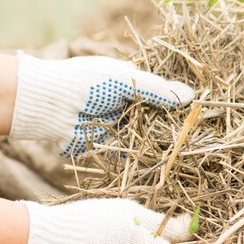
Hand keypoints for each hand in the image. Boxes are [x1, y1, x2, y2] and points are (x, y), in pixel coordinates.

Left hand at [10, 53, 193, 155]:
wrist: (48, 105)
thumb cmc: (85, 82)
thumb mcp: (126, 80)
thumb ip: (158, 90)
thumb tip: (190, 96)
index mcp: (128, 82)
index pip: (159, 92)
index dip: (175, 102)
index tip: (194, 110)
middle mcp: (123, 103)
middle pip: (154, 116)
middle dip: (170, 125)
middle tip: (191, 134)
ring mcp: (115, 124)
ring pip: (144, 136)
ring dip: (158, 143)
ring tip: (181, 151)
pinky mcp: (105, 144)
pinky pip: (128, 152)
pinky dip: (142, 157)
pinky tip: (160, 163)